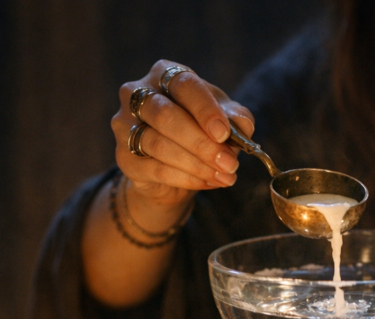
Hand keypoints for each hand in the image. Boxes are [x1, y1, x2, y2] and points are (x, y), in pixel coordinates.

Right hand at [112, 60, 254, 211]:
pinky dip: (187, 179)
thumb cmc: (198, 133)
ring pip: (160, 145)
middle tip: (230, 163)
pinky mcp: (124, 158)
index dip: (205, 109)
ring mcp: (125, 125)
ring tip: (225, 177)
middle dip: (202, 143)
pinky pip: (156, 170)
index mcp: (164, 74)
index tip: (224, 133)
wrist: (171, 171)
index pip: (183, 84)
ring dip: (197, 164)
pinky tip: (208, 183)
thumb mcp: (222, 121)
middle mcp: (137, 93)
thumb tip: (244, 124)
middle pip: (166, 115)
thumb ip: (235, 118)